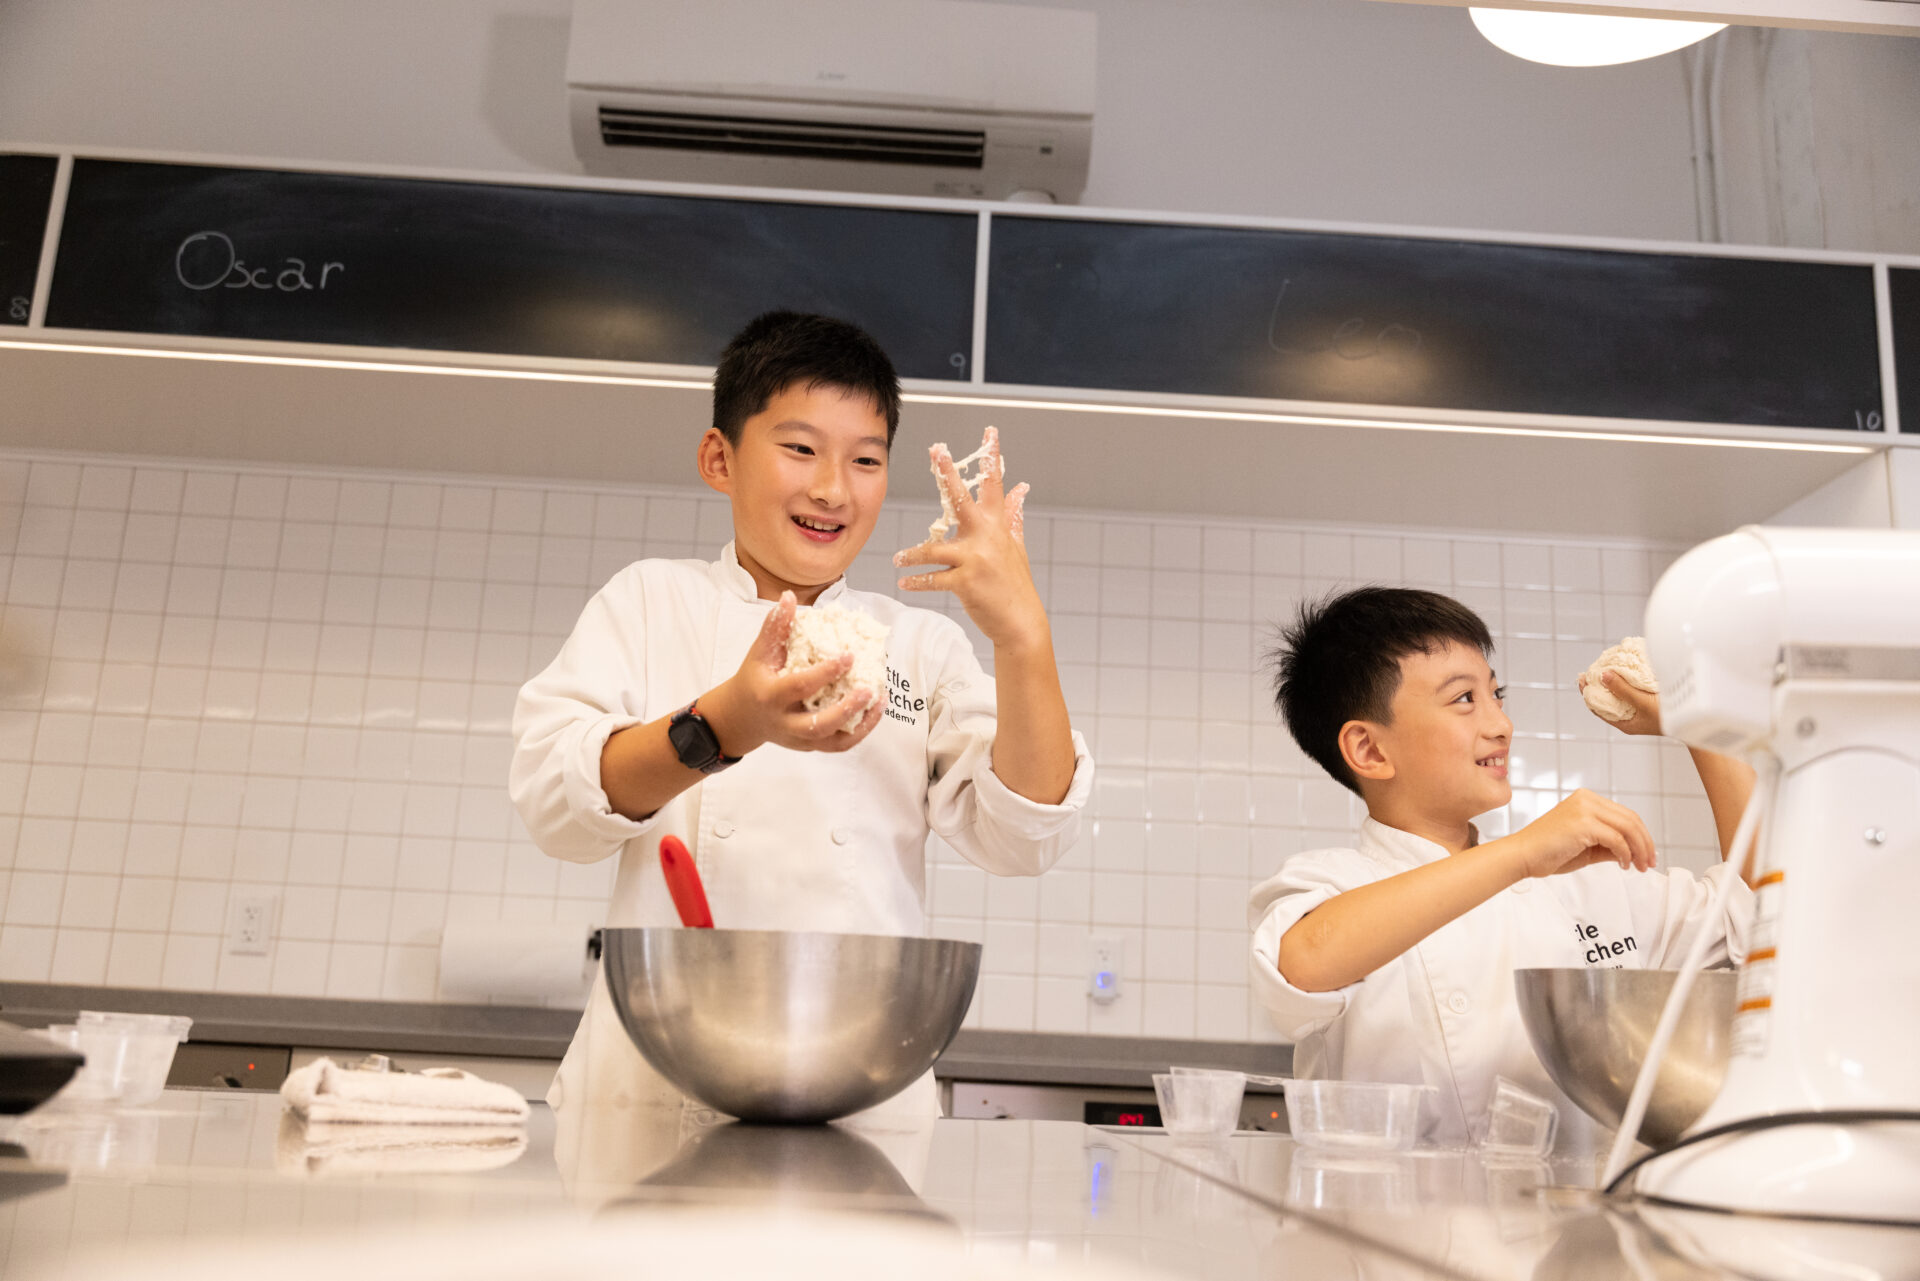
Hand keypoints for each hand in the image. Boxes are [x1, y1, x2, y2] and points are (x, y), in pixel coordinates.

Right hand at [701, 592, 882, 754]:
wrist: (742, 717)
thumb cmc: (755, 679)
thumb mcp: (760, 653)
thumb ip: (775, 627)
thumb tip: (789, 597)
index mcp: (770, 696)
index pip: (799, 686)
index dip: (825, 672)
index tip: (849, 656)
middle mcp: (785, 722)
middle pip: (817, 725)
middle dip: (845, 709)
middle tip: (867, 689)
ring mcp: (799, 739)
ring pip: (833, 741)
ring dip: (860, 724)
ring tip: (879, 700)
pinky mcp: (811, 747)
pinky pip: (840, 745)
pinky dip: (861, 731)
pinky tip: (875, 710)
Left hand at [893, 427, 1046, 651]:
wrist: (1021, 622)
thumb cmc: (1015, 583)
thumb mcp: (1015, 546)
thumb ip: (1013, 515)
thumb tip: (1022, 488)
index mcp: (997, 525)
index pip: (994, 485)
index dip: (992, 457)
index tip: (991, 431)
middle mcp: (987, 537)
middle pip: (962, 499)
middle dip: (948, 474)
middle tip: (936, 450)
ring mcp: (976, 559)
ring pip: (934, 549)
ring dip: (912, 554)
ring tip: (898, 559)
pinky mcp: (966, 582)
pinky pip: (934, 578)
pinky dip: (917, 581)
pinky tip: (904, 583)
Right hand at [1499, 788, 1656, 878]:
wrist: (1522, 856)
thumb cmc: (1549, 852)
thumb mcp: (1587, 848)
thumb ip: (1610, 846)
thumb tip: (1635, 853)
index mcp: (1586, 799)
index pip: (1625, 815)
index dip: (1642, 836)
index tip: (1647, 855)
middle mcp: (1586, 799)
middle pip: (1631, 819)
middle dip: (1645, 843)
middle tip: (1649, 863)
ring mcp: (1584, 809)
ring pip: (1627, 827)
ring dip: (1639, 850)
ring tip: (1639, 867)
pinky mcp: (1582, 823)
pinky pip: (1616, 839)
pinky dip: (1625, 854)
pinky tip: (1623, 865)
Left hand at [1579, 669, 1663, 735]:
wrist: (1694, 723)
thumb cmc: (1668, 718)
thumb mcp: (1642, 703)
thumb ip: (1623, 690)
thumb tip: (1603, 675)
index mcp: (1624, 723)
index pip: (1598, 708)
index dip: (1588, 693)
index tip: (1582, 678)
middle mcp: (1630, 717)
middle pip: (1608, 699)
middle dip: (1599, 684)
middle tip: (1591, 669)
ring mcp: (1640, 710)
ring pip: (1621, 694)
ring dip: (1614, 680)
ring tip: (1606, 665)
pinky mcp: (1650, 702)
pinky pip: (1634, 690)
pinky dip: (1629, 680)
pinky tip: (1627, 669)